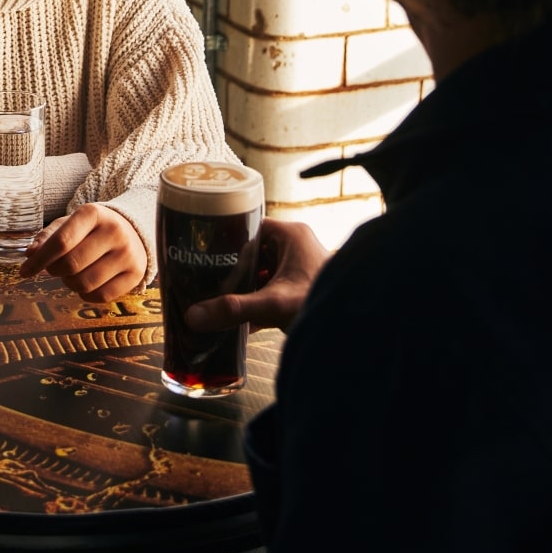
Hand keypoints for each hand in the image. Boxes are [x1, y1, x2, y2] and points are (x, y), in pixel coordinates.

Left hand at [19, 204, 145, 302]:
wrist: (132, 229)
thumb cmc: (92, 228)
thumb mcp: (69, 223)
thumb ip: (47, 237)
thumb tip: (30, 255)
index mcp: (93, 213)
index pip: (61, 242)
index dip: (39, 260)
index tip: (25, 272)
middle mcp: (114, 232)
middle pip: (71, 265)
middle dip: (55, 271)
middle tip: (54, 268)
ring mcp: (127, 254)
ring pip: (85, 284)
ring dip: (70, 283)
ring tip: (74, 273)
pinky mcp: (136, 274)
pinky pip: (101, 296)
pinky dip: (87, 294)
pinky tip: (88, 282)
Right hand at [184, 218, 327, 334]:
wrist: (358, 328)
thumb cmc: (324, 302)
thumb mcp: (274, 304)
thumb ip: (234, 309)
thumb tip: (194, 316)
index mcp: (290, 235)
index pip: (247, 224)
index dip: (224, 236)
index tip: (201, 249)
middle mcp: (294, 246)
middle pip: (250, 249)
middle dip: (228, 266)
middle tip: (201, 276)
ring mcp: (298, 268)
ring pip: (259, 271)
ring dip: (241, 285)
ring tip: (213, 295)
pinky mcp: (299, 288)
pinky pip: (269, 288)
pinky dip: (254, 300)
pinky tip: (236, 317)